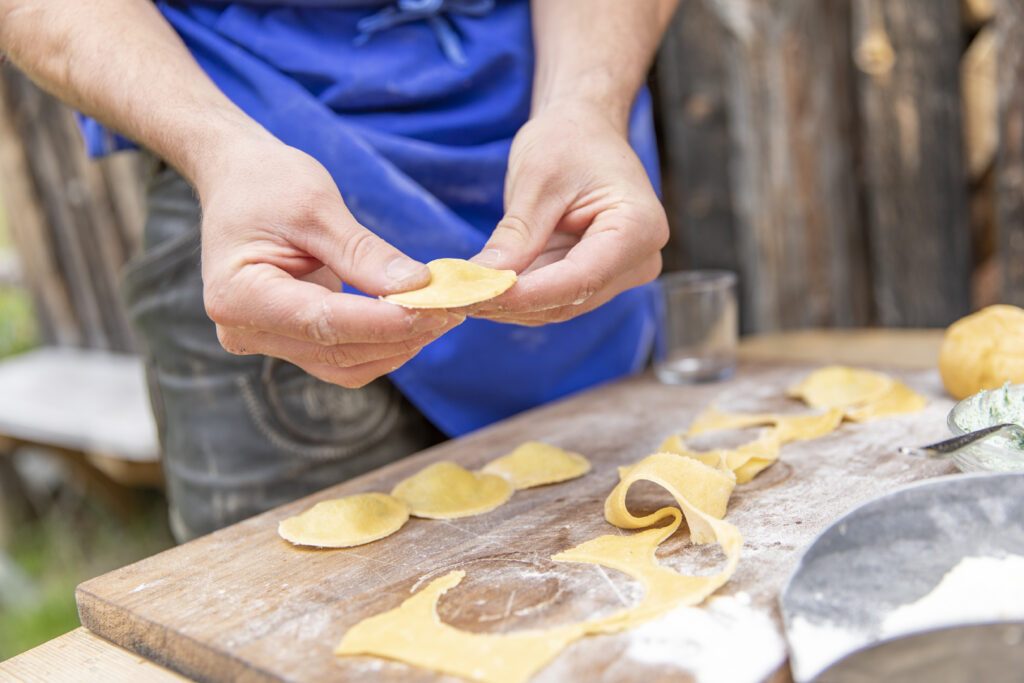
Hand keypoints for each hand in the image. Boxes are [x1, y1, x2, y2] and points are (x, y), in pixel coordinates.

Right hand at [198, 140, 462, 386]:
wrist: (238, 181)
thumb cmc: (267, 183)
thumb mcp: (316, 207)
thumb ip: (363, 253)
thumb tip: (417, 286)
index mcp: (238, 294)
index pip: (323, 322)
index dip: (385, 322)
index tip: (437, 309)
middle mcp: (244, 330)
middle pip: (337, 350)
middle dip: (400, 334)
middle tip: (453, 309)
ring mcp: (265, 341)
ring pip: (345, 365)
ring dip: (397, 346)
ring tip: (441, 315)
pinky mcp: (289, 341)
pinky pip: (342, 358)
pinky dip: (382, 345)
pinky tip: (414, 321)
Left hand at [468, 103, 667, 325]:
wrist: (584, 131)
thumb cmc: (568, 141)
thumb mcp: (538, 179)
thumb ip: (517, 233)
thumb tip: (483, 281)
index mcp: (638, 228)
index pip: (581, 278)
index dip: (527, 294)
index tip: (477, 297)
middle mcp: (639, 260)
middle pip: (571, 299)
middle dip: (512, 302)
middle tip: (456, 298)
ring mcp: (620, 274)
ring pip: (559, 306)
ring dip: (509, 305)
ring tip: (460, 294)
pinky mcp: (596, 278)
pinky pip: (553, 298)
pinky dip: (517, 296)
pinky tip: (480, 289)